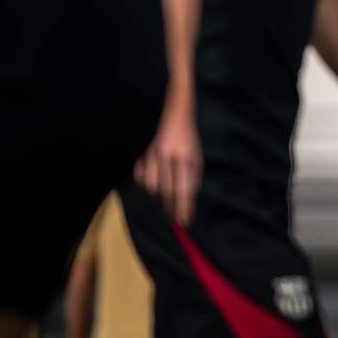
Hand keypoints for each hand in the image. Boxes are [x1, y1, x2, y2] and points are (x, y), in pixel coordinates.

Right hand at [134, 106, 202, 225]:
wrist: (174, 115)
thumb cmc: (189, 139)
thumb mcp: (197, 157)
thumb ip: (192, 179)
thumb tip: (187, 203)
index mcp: (186, 156)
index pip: (184, 188)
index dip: (184, 207)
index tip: (184, 222)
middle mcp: (167, 156)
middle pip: (166, 191)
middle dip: (171, 207)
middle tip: (175, 218)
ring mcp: (151, 154)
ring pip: (151, 187)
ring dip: (159, 195)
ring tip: (166, 197)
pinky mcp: (140, 153)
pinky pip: (140, 178)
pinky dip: (146, 184)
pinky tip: (154, 182)